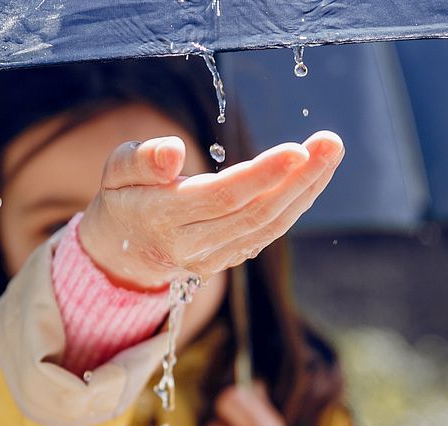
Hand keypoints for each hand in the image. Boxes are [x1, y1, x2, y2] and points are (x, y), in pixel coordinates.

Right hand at [77, 131, 343, 289]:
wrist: (122, 250)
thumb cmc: (124, 196)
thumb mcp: (116, 170)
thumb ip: (141, 160)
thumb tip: (173, 153)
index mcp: (162, 218)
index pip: (221, 198)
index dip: (261, 176)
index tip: (297, 150)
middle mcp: (191, 245)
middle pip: (254, 213)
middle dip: (298, 178)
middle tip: (331, 143)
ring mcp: (213, 258)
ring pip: (268, 226)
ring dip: (306, 190)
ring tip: (330, 152)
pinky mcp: (228, 260)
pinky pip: (268, 232)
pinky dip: (296, 203)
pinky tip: (314, 175)